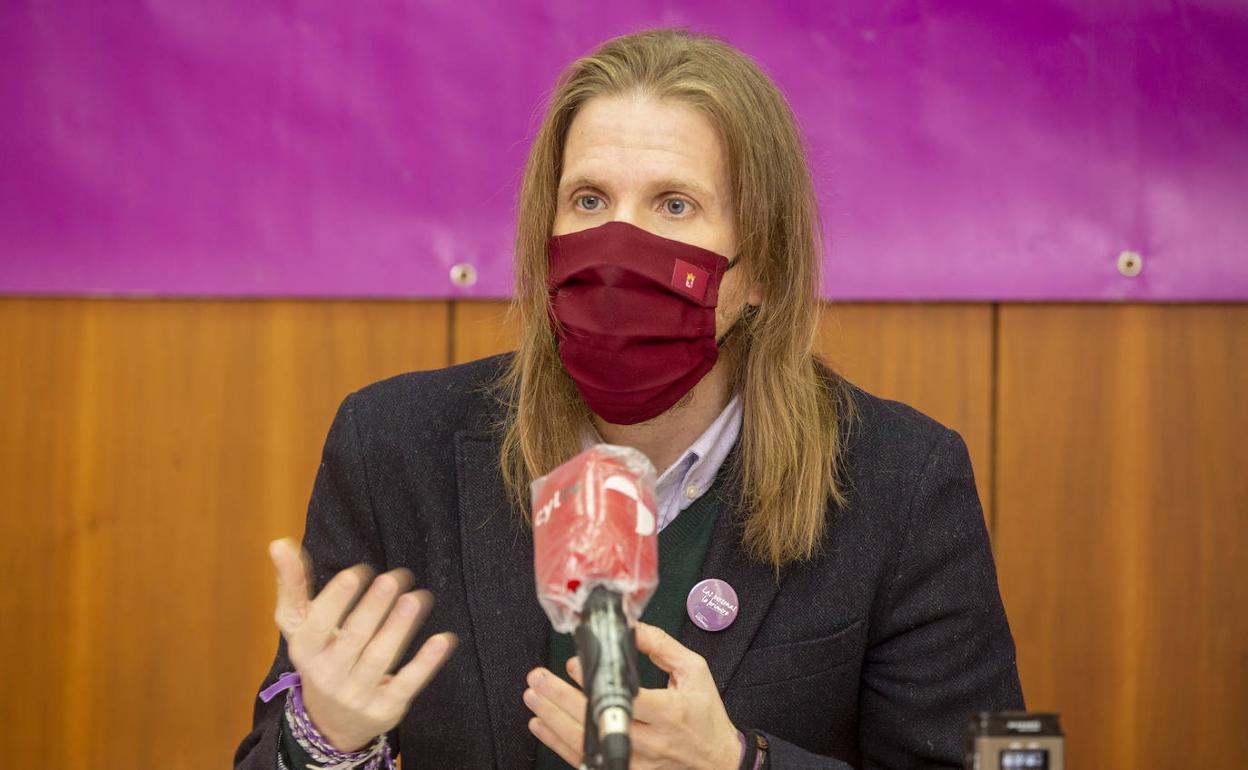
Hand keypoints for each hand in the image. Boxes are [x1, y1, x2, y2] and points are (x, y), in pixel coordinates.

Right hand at [269, 537, 456, 751]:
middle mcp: (328, 675)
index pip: (318, 624)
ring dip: (399, 627)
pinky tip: (443, 639)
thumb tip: (279, 543)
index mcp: (305, 651)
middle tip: (395, 577)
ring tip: (416, 597)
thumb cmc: (320, 657)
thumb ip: (293, 585)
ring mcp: (357, 694)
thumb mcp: (300, 626)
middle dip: (374, 606)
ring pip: (380, 658)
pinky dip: (426, 662)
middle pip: (353, 637)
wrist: (331, 724)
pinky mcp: (385, 708)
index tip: (358, 573)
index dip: (337, 599)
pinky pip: (407, 683)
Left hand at [524, 622, 740, 769]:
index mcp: (669, 713)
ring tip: (534, 698)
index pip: (626, 698)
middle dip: (561, 700)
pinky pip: (587, 761)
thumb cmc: (705, 714)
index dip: (596, 683)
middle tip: (539, 680)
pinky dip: (559, 744)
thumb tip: (630, 628)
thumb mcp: (694, 671)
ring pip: (586, 745)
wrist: (716, 760)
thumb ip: (661, 647)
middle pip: (597, 723)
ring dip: (554, 721)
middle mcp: (651, 741)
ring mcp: (637, 761)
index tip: (574, 665)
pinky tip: (543, 726)